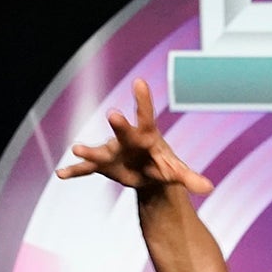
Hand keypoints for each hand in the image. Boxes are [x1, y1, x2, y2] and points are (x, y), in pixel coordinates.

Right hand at [55, 78, 214, 195]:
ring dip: (89, 151)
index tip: (139, 82)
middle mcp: (127, 139)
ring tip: (76, 149)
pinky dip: (75, 171)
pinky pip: (87, 170)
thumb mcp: (176, 172)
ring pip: (100, 151)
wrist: (146, 174)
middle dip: (120, 125)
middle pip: (124, 131)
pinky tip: (61, 173)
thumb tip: (209, 189)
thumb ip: (190, 178)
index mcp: (147, 135)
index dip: (143, 100)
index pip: (146, 116)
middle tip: (114, 114)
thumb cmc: (161, 164)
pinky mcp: (103, 166)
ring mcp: (113, 152)